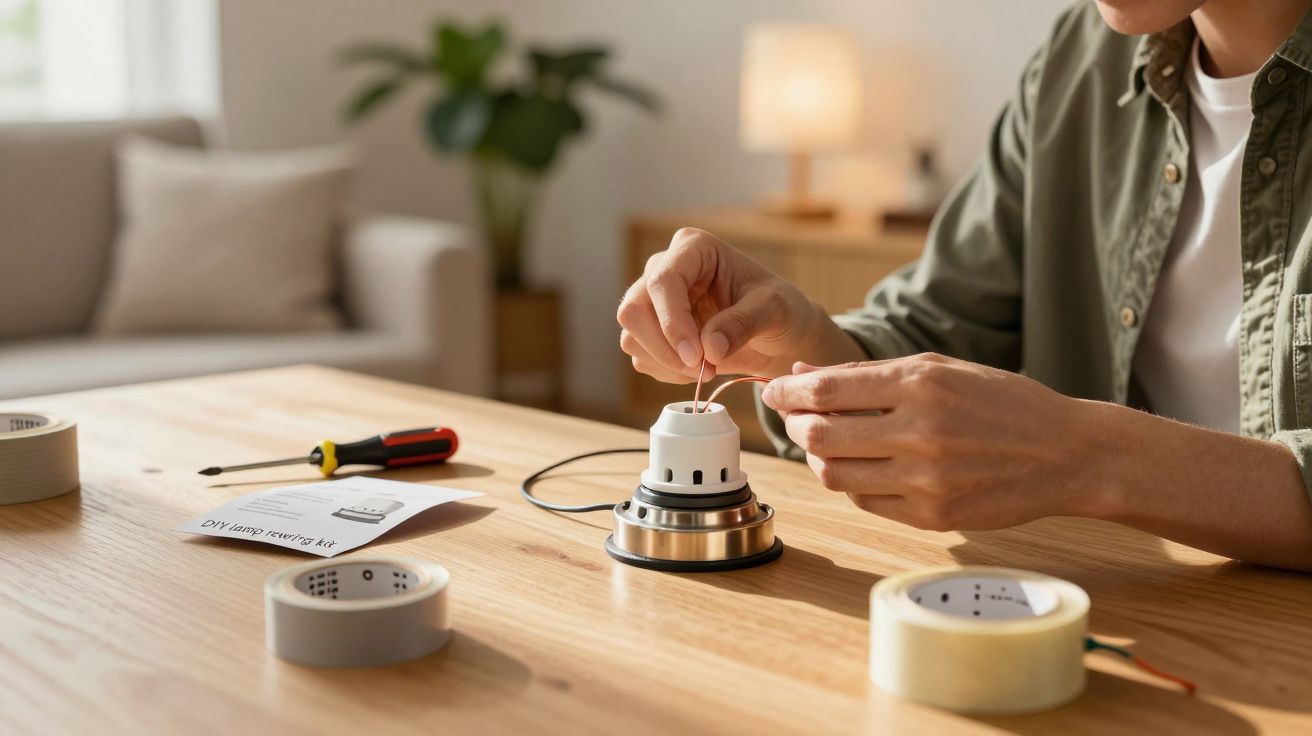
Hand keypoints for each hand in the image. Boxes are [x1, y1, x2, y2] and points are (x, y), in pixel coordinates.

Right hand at [617, 227, 862, 382]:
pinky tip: (697, 369)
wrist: (778, 335)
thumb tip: (709, 348)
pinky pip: (641, 357)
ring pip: (631, 336)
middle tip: (703, 370)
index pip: (662, 282)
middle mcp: (665, 269)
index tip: (698, 357)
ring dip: (667, 363)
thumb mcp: (774, 310)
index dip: (673, 322)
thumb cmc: (780, 310)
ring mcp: (653, 301)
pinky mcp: (651, 331)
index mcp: (693, 249)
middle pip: (633, 310)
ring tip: (708, 369)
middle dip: (665, 348)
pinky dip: (667, 372)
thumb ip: (743, 323)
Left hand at [761, 354, 1102, 530]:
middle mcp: (921, 432)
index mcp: (922, 384)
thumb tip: (803, 375)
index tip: (774, 390)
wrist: (1066, 454)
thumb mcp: (940, 369)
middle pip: (821, 435)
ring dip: (817, 457)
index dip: (788, 392)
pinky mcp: (933, 517)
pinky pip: (865, 503)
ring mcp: (926, 480)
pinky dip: (850, 484)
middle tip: (793, 417)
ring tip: (824, 442)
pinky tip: (858, 467)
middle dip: (794, 424)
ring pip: (835, 474)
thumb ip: (868, 374)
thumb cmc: (1002, 402)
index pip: (827, 390)